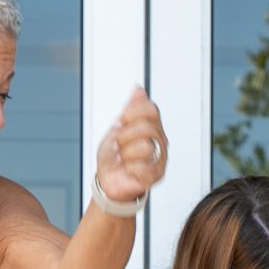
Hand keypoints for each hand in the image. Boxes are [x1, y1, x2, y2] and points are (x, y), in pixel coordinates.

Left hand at [94, 86, 165, 206]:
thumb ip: (129, 109)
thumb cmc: (113, 155)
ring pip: (145, 147)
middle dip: (124, 136)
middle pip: (147, 128)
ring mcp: (161, 158)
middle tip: (118, 145)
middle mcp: (160, 141)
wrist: (108, 180)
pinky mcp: (157, 176)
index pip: (151, 109)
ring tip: (122, 159)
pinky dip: (128, 169)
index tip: (120, 122)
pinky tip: (127, 170)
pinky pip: (142, 167)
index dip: (132, 113)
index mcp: (152, 126)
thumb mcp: (116, 128)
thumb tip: (138, 89)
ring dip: (125, 154)